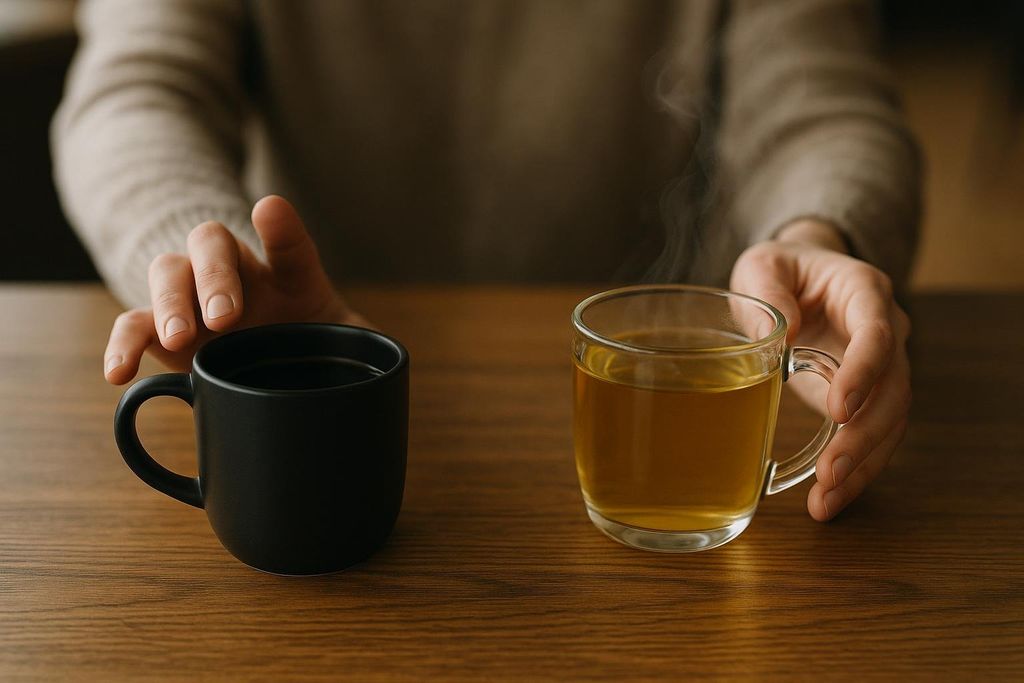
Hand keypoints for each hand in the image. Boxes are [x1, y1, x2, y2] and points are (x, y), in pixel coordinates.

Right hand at [103, 195, 367, 383]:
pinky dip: (123, 345)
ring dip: (171, 302)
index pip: (290, 246)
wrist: (273, 374)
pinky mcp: (163, 334)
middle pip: (213, 244)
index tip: (270, 212)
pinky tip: (119, 371)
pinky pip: (134, 326)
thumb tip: (385, 372)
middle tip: (226, 317)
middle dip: (216, 275)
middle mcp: (238, 275)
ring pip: (168, 272)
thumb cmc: (313, 350)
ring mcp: (196, 300)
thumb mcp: (342, 346)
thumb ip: (364, 350)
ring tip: (181, 338)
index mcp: (290, 275)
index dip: (282, 229)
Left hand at [730, 220, 910, 520]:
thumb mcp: (763, 265)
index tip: (839, 409)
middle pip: (893, 389)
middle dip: (863, 436)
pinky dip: (854, 471)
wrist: (800, 277)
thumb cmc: (781, 269)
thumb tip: (784, 333)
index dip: (863, 373)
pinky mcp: (866, 397)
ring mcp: (882, 367)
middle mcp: (886, 331)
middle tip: (829, 472)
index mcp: (864, 292)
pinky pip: (872, 437)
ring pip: (890, 422)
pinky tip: (829, 500)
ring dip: (861, 465)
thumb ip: (770, 290)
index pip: (877, 334)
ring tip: (826, 501)